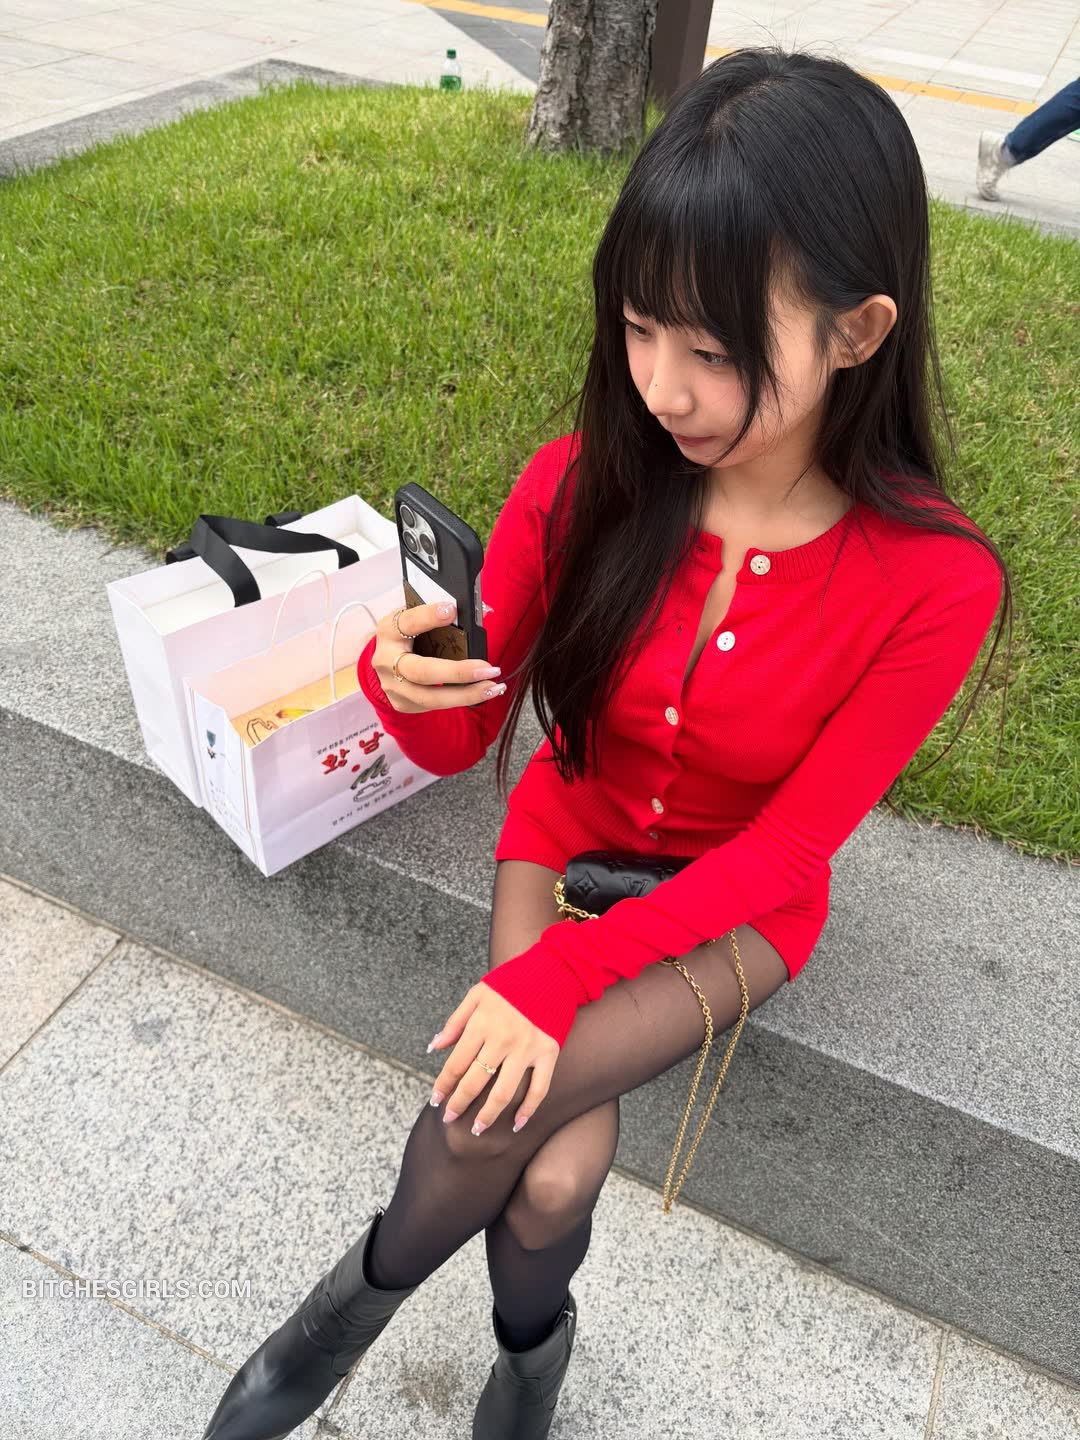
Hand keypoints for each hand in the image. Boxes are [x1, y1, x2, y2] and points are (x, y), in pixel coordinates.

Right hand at [372, 600, 505, 713]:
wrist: (388, 660)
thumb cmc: (410, 633)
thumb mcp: (415, 618)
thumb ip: (440, 614)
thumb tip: (481, 611)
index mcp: (389, 631)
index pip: (407, 622)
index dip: (428, 616)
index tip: (452, 610)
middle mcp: (386, 661)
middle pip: (421, 671)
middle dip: (457, 672)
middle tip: (488, 668)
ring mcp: (392, 686)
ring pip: (430, 697)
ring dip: (466, 694)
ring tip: (494, 687)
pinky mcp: (403, 703)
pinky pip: (434, 705)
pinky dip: (462, 700)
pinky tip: (483, 693)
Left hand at [428, 983, 560, 1135]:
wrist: (553, 971)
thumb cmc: (512, 982)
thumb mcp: (477, 994)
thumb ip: (455, 1022)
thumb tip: (435, 1047)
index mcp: (482, 1024)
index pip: (456, 1063)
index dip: (443, 1084)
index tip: (435, 1100)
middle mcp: (502, 1039)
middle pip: (475, 1081)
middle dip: (459, 1103)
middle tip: (449, 1118)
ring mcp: (527, 1048)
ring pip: (503, 1092)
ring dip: (488, 1115)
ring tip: (477, 1130)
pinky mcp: (549, 1053)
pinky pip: (539, 1088)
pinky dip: (528, 1109)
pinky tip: (517, 1124)